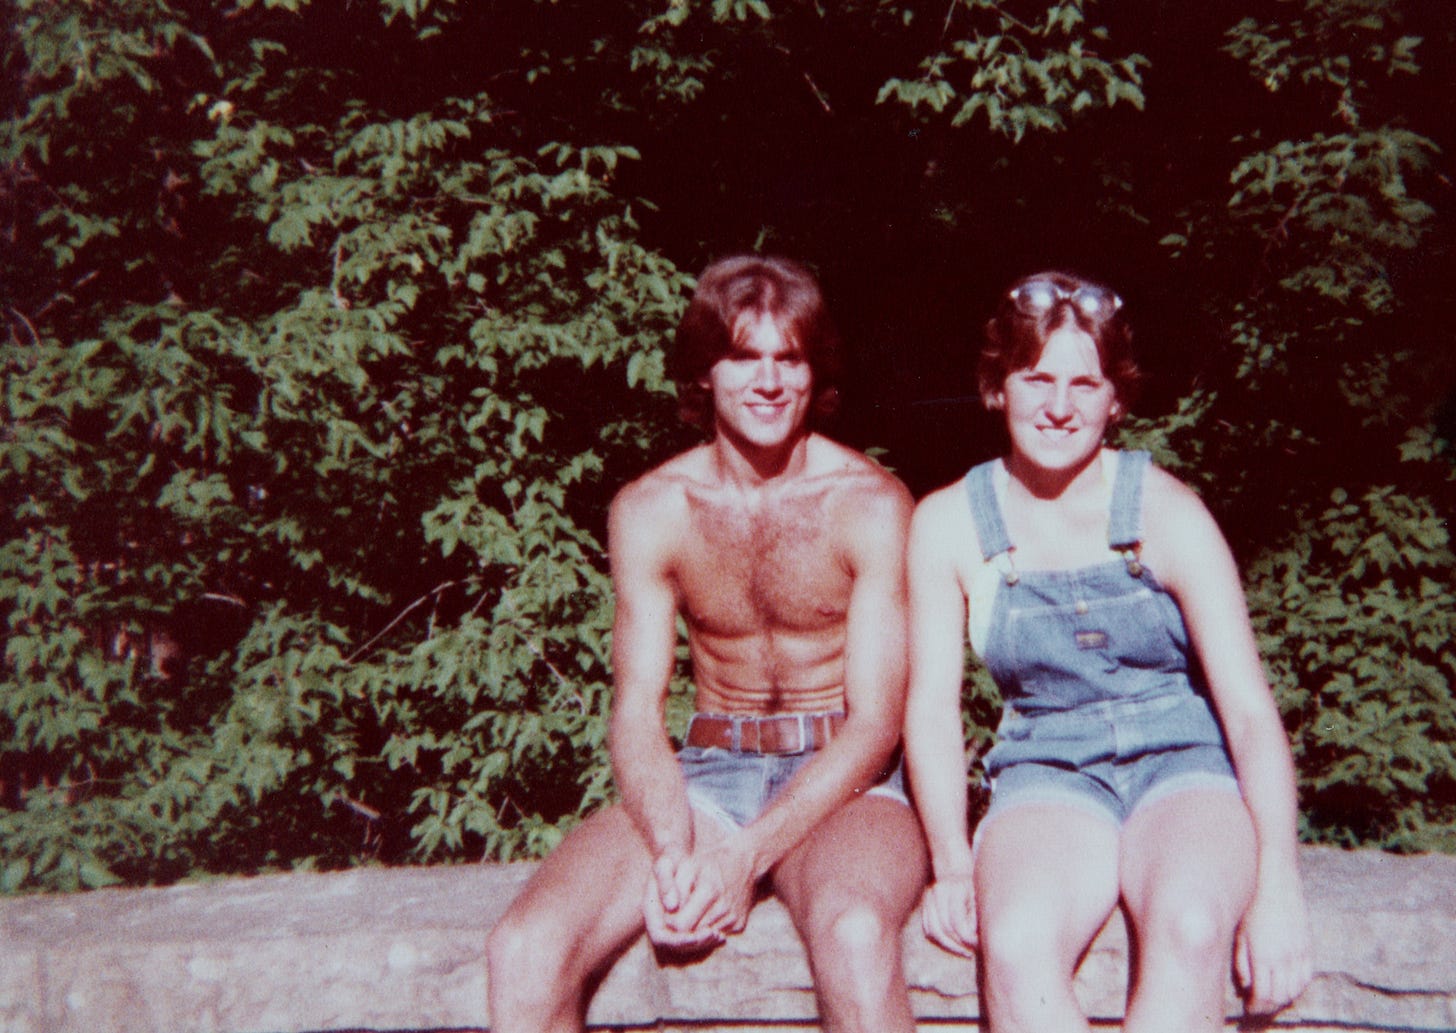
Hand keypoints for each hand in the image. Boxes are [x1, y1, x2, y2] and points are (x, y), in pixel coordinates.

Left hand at [642, 843, 754, 948]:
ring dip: (695, 930)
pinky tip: (705, 915)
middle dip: (681, 930)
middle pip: (691, 935)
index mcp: (709, 891)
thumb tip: (669, 909)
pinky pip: (716, 937)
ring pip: (704, 940)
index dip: (669, 922)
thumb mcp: (687, 866)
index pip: (680, 925)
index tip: (667, 913)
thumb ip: (674, 886)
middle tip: (676, 915)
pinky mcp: (739, 925)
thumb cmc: (709, 862)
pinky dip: (708, 930)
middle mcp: (724, 908)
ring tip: (691, 913)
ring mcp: (734, 918)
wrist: (742, 861)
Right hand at [920, 874, 977, 957]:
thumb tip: (972, 939)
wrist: (957, 872)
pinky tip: (953, 945)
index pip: (957, 921)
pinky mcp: (924, 906)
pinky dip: (939, 941)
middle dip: (958, 944)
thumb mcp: (980, 899)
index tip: (978, 945)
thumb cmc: (973, 888)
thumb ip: (976, 917)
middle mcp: (937, 891)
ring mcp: (927, 898)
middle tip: (972, 952)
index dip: (967, 938)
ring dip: (949, 946)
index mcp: (954, 888)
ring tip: (964, 951)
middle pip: (943, 928)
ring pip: (933, 931)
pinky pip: (928, 929)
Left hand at [1235, 868, 1313, 1014]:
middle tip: (1258, 1009)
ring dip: (1284, 999)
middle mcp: (1284, 957)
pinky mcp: (1308, 944)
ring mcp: (1299, 952)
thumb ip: (1241, 962)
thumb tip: (1246, 986)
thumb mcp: (1239, 932)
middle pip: (1280, 996)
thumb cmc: (1250, 902)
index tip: (1248, 1011)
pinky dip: (1298, 987)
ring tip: (1271, 1000)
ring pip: (1296, 989)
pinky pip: (1307, 975)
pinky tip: (1288, 986)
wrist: (1275, 878)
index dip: (1256, 1008)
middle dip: (1268, 1007)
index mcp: (1263, 955)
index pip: (1263, 995)